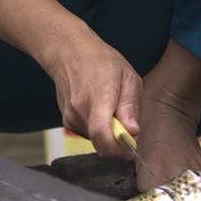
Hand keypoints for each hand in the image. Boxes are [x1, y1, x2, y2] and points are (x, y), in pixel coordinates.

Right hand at [41, 27, 141, 159]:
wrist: (69, 52)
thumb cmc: (100, 61)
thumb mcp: (127, 77)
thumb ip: (130, 106)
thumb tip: (133, 132)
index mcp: (98, 96)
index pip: (101, 133)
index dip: (117, 148)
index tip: (130, 149)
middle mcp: (80, 109)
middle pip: (100, 143)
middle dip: (118, 144)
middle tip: (127, 128)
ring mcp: (70, 116)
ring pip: (96, 141)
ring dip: (108, 135)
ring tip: (112, 109)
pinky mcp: (67, 121)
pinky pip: (88, 135)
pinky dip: (98, 130)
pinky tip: (99, 109)